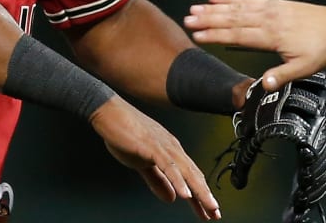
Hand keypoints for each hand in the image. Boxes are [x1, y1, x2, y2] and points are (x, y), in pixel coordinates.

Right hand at [88, 97, 221, 219]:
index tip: (209, 210)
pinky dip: (178, 181)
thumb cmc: (125, 133)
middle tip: (215, 213)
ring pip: (186, 172)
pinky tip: (185, 194)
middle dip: (206, 196)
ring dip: (199, 191)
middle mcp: (172, 149)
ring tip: (208, 207)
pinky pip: (168, 167)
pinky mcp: (152, 148)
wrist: (110, 113)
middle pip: (194, 175)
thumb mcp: (143, 163)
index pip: (191, 176)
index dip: (201, 194)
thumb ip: (158, 181)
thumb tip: (171, 198)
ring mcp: (163, 147)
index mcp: (171, 152)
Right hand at [185, 0, 325, 91]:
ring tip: (195, 7)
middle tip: (187, 19)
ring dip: (215, 7)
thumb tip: (263, 85)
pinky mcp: (273, 3)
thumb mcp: (306, 68)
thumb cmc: (321, 49)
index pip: (238, 35)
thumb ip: (282, 75)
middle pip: (233, 19)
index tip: (197, 35)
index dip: (216, 35)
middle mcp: (267, 19)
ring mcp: (269, 8)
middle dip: (208, 19)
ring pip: (237, 7)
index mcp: (272, 36)